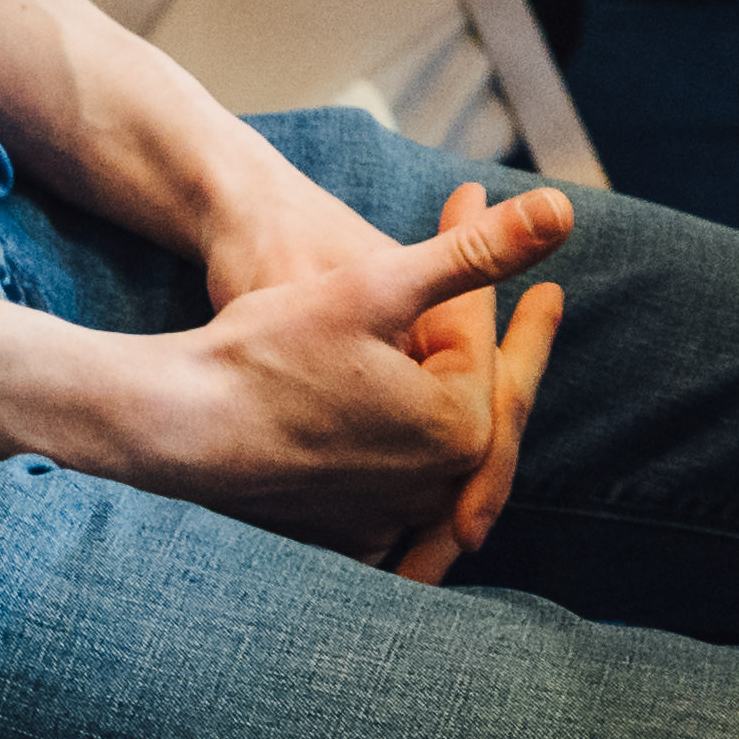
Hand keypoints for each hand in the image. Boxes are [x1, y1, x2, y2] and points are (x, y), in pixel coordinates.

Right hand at [90, 181, 573, 566]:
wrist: (175, 426)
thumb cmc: (266, 351)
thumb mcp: (377, 286)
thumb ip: (477, 253)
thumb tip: (563, 210)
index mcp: (455, 430)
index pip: (476, 338)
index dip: (475, 264)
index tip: (464, 198)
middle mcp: (432, 492)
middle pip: (483, 399)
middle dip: (506, 337)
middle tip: (545, 296)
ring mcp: (390, 524)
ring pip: (450, 446)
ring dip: (474, 393)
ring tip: (502, 356)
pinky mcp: (347, 540)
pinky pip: (408, 489)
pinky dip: (430, 451)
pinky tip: (431, 426)